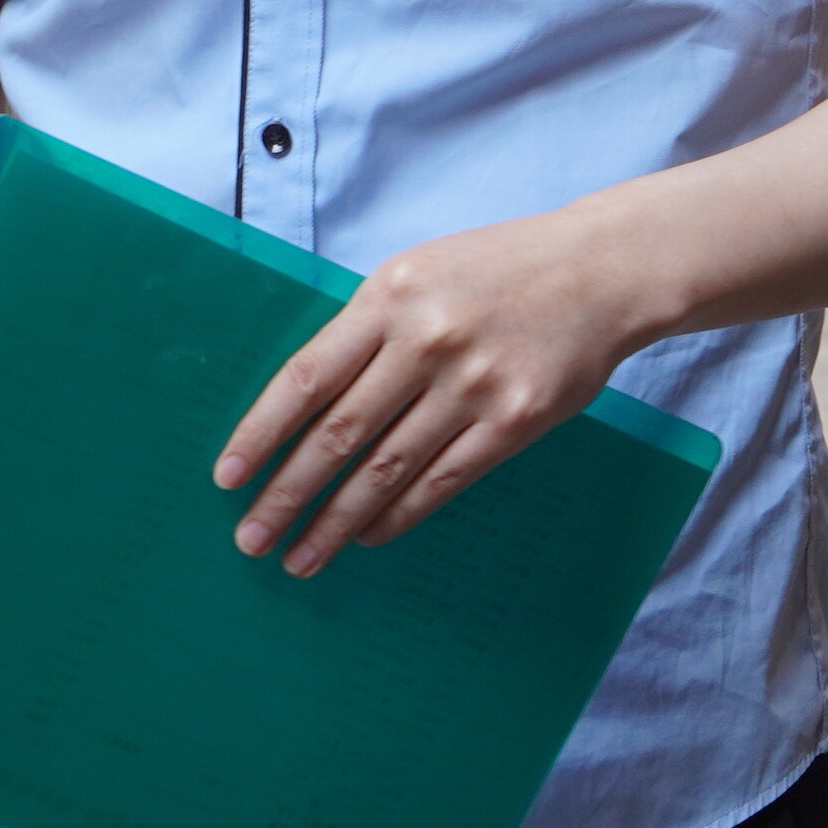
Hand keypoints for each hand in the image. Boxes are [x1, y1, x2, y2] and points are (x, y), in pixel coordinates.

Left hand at [214, 203, 654, 575]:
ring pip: (386, 469)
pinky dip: (398, 514)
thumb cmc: (497, 270)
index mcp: (390, 297)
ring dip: (336, 521)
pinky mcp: (514, 420)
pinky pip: (442, 480)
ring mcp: (473, 384)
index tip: (227, 479)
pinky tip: (368, 535)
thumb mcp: (418, 274)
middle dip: (287, 495)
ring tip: (302, 557)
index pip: (306, 378)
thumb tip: (301, 408)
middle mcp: (427, 341)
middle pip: (338, 435)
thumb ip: (365, 331)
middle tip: (252, 539)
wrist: (599, 270)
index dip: (261, 435)